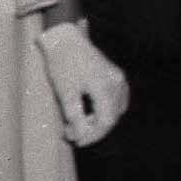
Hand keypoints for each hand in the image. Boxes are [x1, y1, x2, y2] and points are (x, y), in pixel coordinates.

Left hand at [36, 15, 131, 148]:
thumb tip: (78, 136)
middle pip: (111, 117)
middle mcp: (117, 83)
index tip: (76, 142)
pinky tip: (88, 112)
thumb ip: (74, 115)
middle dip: (92, 129)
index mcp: (105, 87)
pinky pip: (115, 100)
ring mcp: (119, 79)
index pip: (105, 121)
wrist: (64, 38)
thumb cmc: (61, 63)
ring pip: (114, 109)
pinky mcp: (116, 76)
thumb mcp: (64, 92)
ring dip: (97, 120)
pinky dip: (103, 109)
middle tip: (71, 134)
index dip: (92, 135)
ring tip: (76, 123)